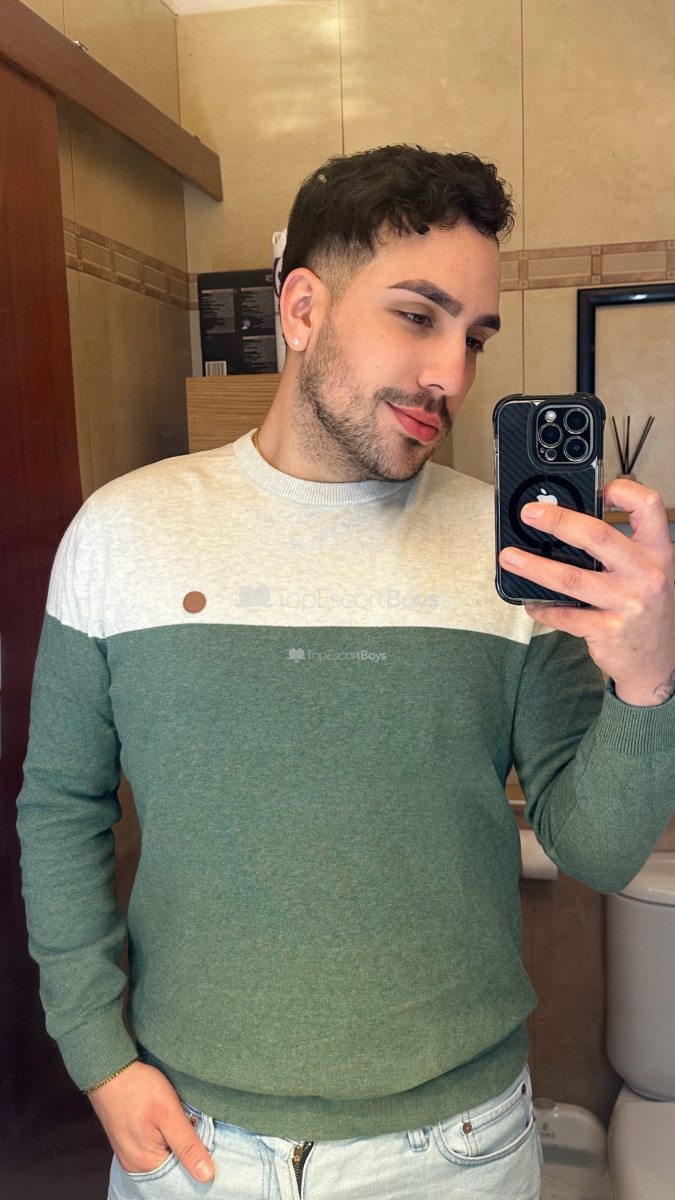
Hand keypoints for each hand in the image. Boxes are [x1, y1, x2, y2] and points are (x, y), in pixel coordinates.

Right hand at [88, 1060, 215, 1180]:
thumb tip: (206, 1175)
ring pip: (162, 1156)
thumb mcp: (170, 1114)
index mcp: (147, 1163)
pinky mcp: (126, 1142)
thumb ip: (187, 1146)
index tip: (204, 1137)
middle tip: (191, 1124)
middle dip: (185, 1150)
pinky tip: (165, 1122)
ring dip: (174, 1143)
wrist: (110, 1069)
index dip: (198, 1158)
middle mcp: (135, 1165)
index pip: (182, 1176)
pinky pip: (151, 1148)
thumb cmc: (138, 1088)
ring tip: (178, 1120)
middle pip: (171, 1167)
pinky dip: (162, 1138)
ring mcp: (128, 1154)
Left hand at [498, 478, 674, 705]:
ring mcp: (627, 603)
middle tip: (530, 514)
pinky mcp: (608, 630)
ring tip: (510, 557)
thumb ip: (623, 550)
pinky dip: (543, 607)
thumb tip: (570, 526)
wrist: (660, 662)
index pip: (648, 506)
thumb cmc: (648, 612)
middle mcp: (646, 574)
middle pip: (598, 535)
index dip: (622, 490)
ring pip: (571, 577)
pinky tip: (530, 602)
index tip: (597, 487)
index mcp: (657, 553)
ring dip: (534, 566)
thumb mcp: (649, 574)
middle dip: (558, 520)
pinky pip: (565, 615)